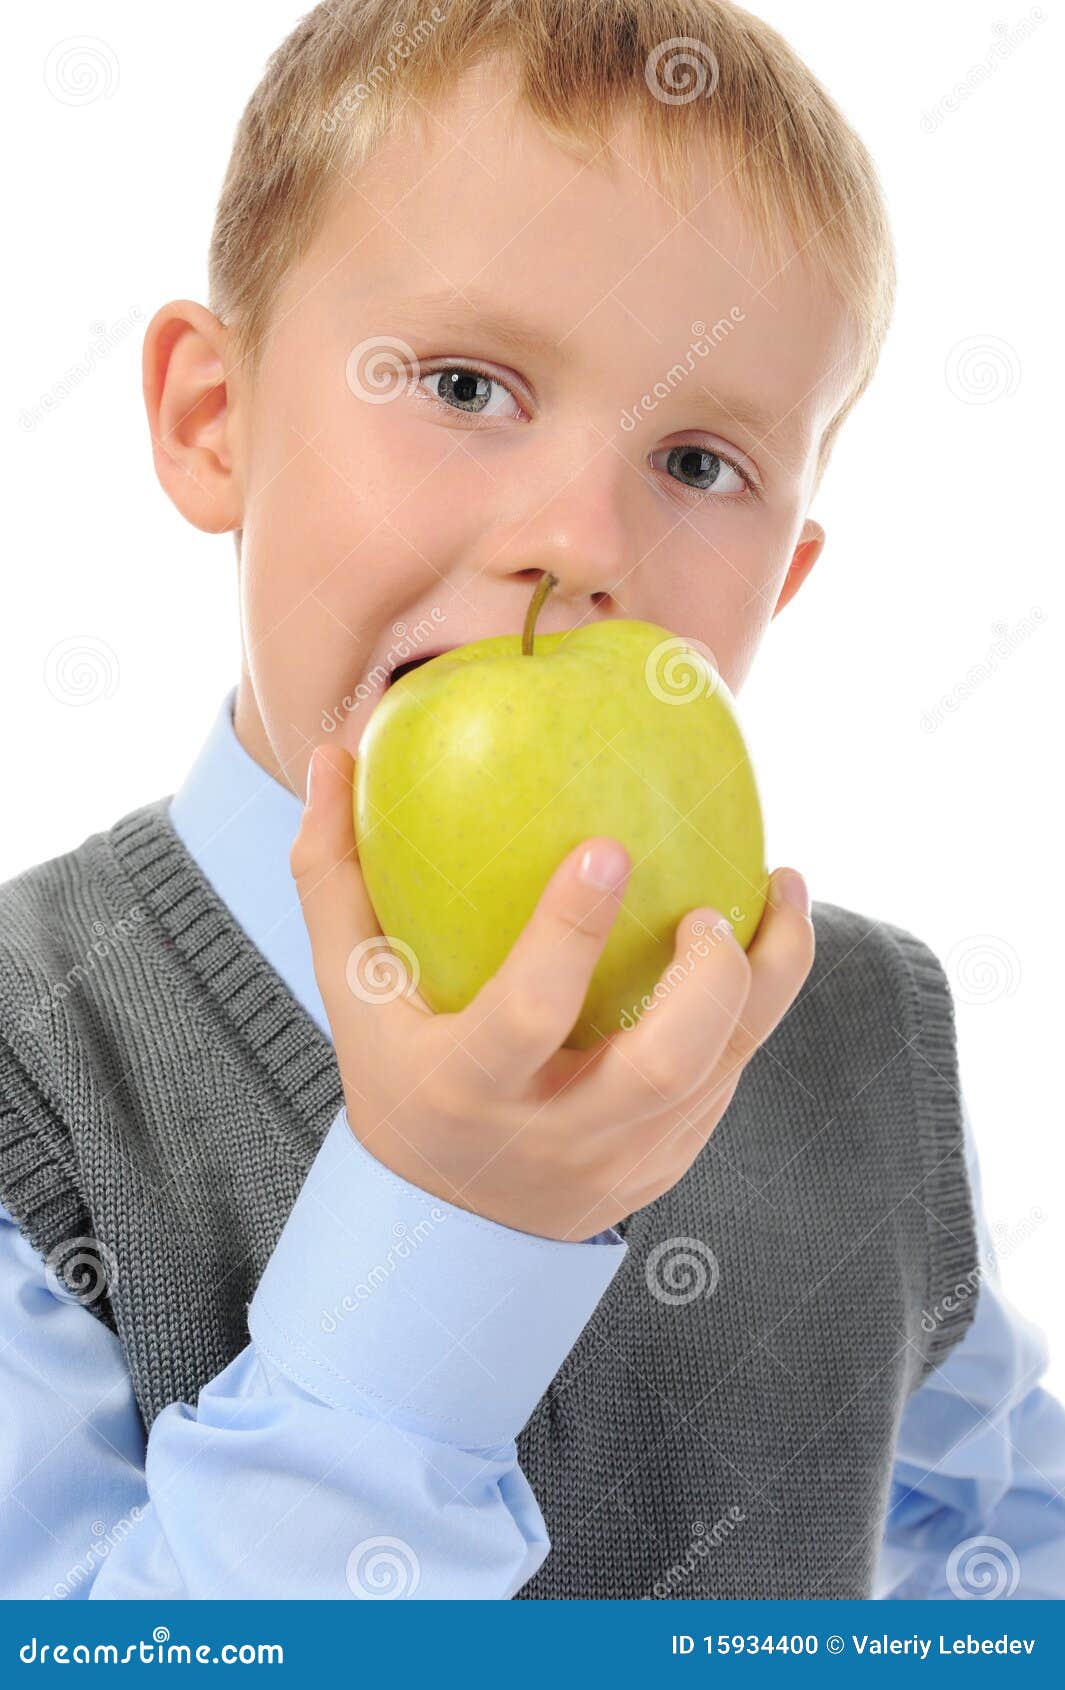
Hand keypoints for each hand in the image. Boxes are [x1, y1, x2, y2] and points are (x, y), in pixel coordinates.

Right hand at [291, 742, 814, 1240]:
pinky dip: (754, 1010)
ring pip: (721, 1075)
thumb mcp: (353, 988)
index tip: (607, 847)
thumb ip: (335, 875)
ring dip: (767, 981)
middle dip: (709, 979)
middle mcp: (553, 1136)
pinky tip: (762, 942)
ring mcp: (620, 1161)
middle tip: (715, 904)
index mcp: (467, 1087)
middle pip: (662, 1066)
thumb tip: (329, 755)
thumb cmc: (397, 1073)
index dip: (569, 933)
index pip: (528, 1014)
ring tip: (782, 893)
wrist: (448, 1223)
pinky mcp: (665, 1166)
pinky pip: (728, 1084)